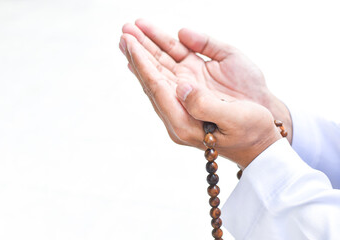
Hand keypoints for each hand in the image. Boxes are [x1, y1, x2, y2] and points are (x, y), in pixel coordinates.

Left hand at [121, 19, 292, 142]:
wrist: (263, 141)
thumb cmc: (253, 132)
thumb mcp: (235, 120)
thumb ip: (205, 106)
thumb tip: (181, 87)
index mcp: (184, 123)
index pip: (157, 87)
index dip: (142, 63)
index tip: (130, 43)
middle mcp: (180, 111)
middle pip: (153, 78)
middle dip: (138, 54)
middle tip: (124, 33)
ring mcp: (186, 101)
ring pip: (161, 73)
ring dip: (146, 53)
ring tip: (130, 34)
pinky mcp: (195, 93)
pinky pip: (173, 72)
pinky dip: (159, 60)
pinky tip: (146, 53)